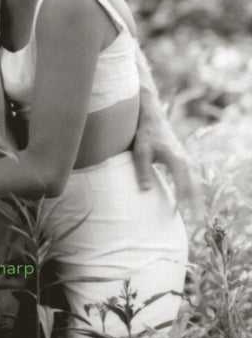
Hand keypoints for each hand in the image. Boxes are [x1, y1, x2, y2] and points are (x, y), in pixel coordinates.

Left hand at [133, 86, 202, 217]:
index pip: (182, 184)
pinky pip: (191, 176)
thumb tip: (146, 192)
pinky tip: (191, 198)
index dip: (180, 200)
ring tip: (196, 213)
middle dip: (195, 202)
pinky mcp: (182, 157)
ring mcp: (184, 157)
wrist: (151, 116)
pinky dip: (193, 188)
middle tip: (197, 221)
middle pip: (193, 184)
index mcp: (175, 158)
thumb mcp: (140, 152)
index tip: (177, 213)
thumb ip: (142, 172)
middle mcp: (184, 159)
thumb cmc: (144, 134)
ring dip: (196, 196)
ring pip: (194, 181)